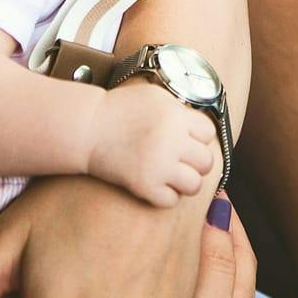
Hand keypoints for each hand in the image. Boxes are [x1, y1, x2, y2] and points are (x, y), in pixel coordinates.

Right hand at [87, 82, 215, 206]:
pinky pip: (171, 200)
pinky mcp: (145, 186)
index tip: (186, 138)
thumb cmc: (119, 109)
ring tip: (170, 174)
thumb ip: (180, 110)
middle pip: (206, 161)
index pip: (209, 133)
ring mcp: (159, 165)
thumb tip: (199, 127)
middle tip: (179, 159)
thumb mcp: (154, 96)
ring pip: (194, 185)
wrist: (87, 127)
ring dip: (184, 181)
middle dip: (195, 161)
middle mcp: (172, 141)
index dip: (198, 136)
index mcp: (176, 115)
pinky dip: (165, 195)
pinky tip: (154, 183)